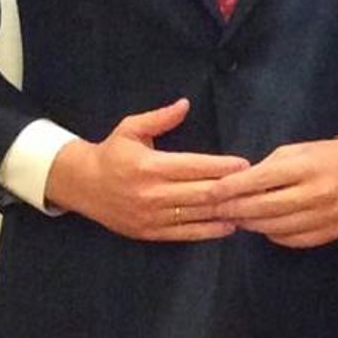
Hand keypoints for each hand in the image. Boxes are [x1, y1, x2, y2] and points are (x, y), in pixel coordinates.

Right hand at [44, 98, 245, 240]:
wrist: (82, 185)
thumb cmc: (111, 153)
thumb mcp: (131, 128)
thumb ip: (160, 118)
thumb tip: (185, 104)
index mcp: (150, 166)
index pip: (195, 166)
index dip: (222, 166)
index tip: (244, 164)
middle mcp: (152, 193)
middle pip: (202, 193)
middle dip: (231, 189)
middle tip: (255, 185)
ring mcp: (152, 216)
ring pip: (198, 215)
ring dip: (226, 211)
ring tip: (250, 205)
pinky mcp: (151, 232)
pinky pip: (187, 234)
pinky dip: (211, 231)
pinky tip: (229, 225)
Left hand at [212, 138, 337, 248]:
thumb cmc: (322, 156)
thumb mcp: (293, 151)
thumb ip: (265, 169)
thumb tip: (233, 186)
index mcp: (305, 167)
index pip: (261, 180)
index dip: (233, 187)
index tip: (211, 192)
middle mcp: (317, 193)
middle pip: (265, 208)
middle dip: (236, 209)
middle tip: (217, 210)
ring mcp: (325, 216)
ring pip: (276, 228)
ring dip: (251, 224)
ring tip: (237, 219)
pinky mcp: (330, 232)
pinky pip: (293, 240)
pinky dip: (273, 235)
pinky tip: (264, 227)